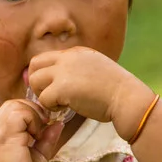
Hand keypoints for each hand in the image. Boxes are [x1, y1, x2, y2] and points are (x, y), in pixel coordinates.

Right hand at [0, 98, 63, 161]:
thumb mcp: (38, 156)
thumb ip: (46, 139)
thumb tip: (58, 124)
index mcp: (3, 135)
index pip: (13, 108)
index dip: (30, 113)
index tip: (41, 129)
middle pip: (13, 102)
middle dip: (31, 110)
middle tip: (40, 129)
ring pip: (14, 104)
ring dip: (31, 114)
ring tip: (36, 133)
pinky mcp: (5, 137)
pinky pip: (18, 114)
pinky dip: (31, 120)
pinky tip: (34, 136)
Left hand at [27, 47, 152, 138]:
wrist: (127, 98)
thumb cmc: (115, 91)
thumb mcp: (94, 70)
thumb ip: (75, 70)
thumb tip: (54, 81)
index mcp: (75, 53)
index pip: (44, 58)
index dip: (41, 74)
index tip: (48, 87)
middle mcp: (68, 58)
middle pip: (34, 65)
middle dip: (36, 83)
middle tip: (49, 96)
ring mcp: (64, 71)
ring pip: (35, 81)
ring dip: (43, 95)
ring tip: (59, 103)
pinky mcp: (63, 87)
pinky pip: (43, 98)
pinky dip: (51, 107)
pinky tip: (65, 108)